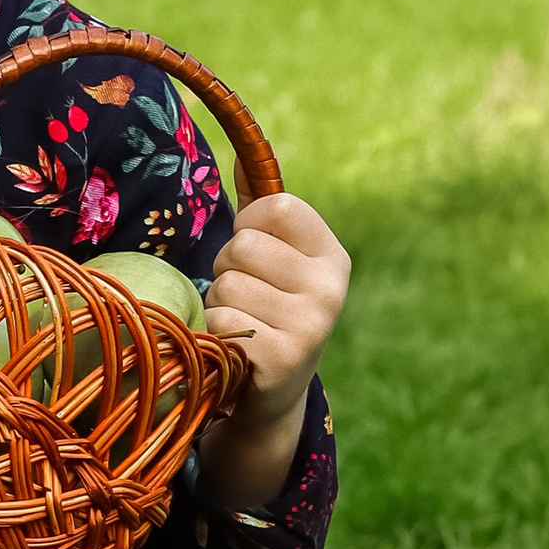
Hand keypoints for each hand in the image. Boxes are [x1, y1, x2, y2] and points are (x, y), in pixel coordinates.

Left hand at [198, 190, 349, 513]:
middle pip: (243, 245)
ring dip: (218, 304)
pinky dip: (215, 335)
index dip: (249, 224)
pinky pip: (220, 322)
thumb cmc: (266, 311)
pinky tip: (237, 349)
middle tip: (245, 297)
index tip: (256, 251)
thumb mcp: (274, 259)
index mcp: (333, 256)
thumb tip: (243, 153)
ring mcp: (312, 325)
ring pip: (226, 285)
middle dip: (227, 269)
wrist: (272, 394)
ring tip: (240, 323)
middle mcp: (332, 288)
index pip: (277, 206)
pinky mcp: (283, 359)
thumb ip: (259, 210)